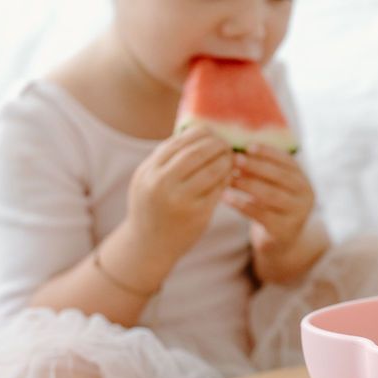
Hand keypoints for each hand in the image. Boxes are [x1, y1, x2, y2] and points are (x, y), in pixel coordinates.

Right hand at [125, 127, 233, 259]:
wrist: (148, 246)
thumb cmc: (151, 207)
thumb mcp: (147, 180)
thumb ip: (165, 159)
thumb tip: (194, 132)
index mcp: (149, 171)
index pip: (179, 142)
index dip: (200, 134)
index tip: (211, 133)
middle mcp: (162, 184)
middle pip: (197, 153)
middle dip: (216, 144)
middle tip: (226, 144)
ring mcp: (181, 200)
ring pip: (211, 170)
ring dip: (225, 161)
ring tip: (231, 158)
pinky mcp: (198, 214)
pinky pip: (218, 190)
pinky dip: (226, 179)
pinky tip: (229, 176)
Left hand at [222, 144, 315, 254]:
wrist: (280, 243)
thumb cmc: (271, 208)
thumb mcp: (274, 187)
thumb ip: (264, 170)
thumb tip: (239, 146)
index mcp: (303, 181)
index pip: (288, 161)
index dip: (268, 152)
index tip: (247, 146)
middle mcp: (305, 196)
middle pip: (280, 176)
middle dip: (256, 166)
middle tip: (234, 159)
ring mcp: (297, 214)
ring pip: (271, 195)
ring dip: (247, 184)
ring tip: (229, 177)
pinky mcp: (283, 230)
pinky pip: (260, 214)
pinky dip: (241, 204)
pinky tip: (226, 197)